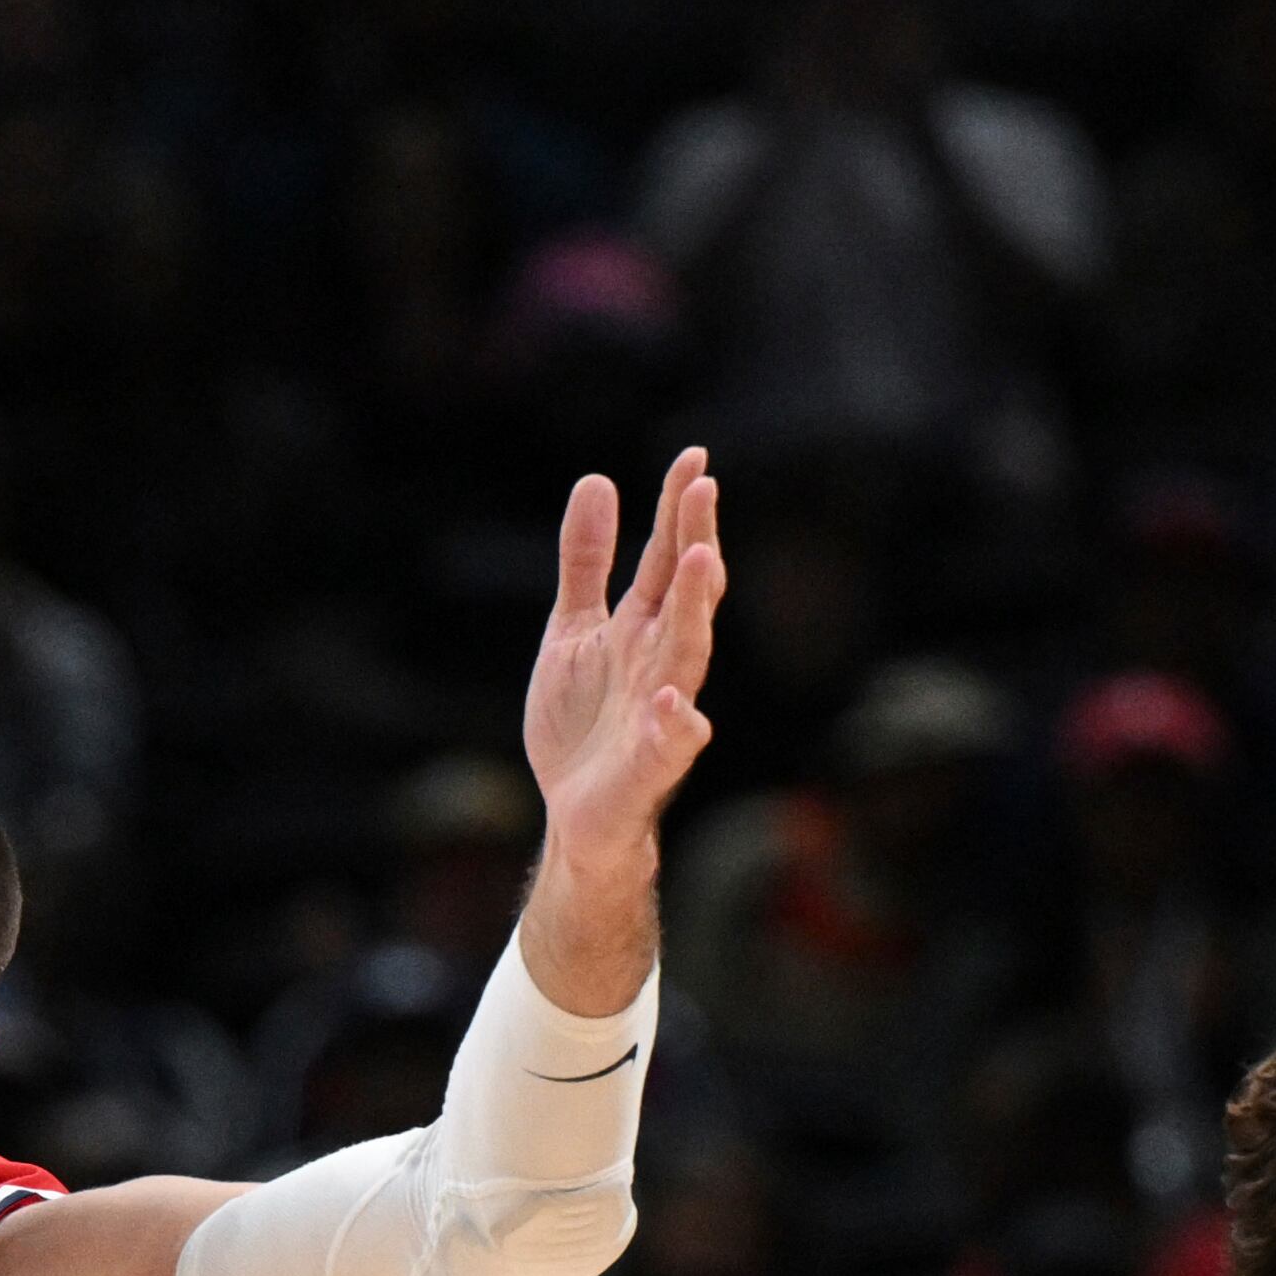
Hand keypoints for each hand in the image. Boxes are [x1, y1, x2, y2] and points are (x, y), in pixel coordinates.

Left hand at [513, 451, 722, 1011]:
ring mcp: (659, 714)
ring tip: (703, 560)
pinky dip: (677, 728)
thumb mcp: (572, 630)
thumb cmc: (583, 723)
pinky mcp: (649, 767)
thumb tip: (596, 480)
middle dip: (693, 542)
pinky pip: (671, 746)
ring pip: (686, 655)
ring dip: (696, 610)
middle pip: (684, 595)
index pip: (667, 559)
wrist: (575, 817)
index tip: (694, 457)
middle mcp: (659, 662)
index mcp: (641, 628)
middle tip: (702, 488)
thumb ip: (587, 563)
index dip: (678, 510)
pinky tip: (676, 706)